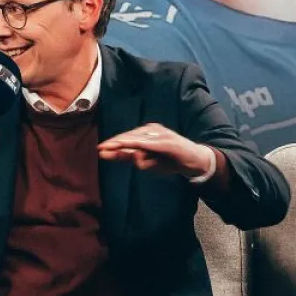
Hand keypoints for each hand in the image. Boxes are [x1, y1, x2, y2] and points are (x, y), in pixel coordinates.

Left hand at [98, 123, 215, 178]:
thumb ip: (141, 161)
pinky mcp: (166, 142)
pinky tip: (128, 146)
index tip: (100, 149)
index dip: (114, 145)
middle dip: (114, 143)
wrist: (195, 161)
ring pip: (136, 140)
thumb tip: (131, 158)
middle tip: (100, 149)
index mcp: (148, 136)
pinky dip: (137, 144)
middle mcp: (152, 132)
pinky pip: (149, 143)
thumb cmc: (173, 161)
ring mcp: (160, 135)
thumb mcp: (153, 164)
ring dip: (123, 144)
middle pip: (129, 137)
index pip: (128, 139)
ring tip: (110, 147)